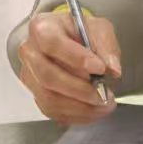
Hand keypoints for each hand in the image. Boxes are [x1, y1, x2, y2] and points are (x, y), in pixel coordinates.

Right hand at [17, 11, 122, 125]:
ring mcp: (30, 76)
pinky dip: (76, 115)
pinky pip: (52, 111)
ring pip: (49, 99)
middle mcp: (30, 52)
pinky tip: (93, 110)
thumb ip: (106, 46)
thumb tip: (112, 68)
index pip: (52, 44)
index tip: (100, 68)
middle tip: (103, 94)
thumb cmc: (80, 33)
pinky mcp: (35, 95)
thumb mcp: (98, 28)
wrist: (70, 41)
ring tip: (104, 105)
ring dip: (80, 107)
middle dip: (79, 89)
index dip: (76, 58)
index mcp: (42, 28)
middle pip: (48, 76)